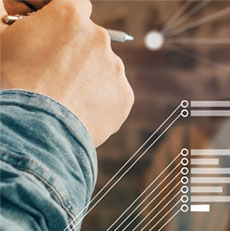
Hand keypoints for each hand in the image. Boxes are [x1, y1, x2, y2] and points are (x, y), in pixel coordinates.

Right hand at [0, 0, 133, 146]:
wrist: (37, 126)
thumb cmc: (13, 78)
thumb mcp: (1, 38)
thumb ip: (9, 15)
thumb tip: (10, 10)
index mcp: (70, 16)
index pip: (75, 5)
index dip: (63, 20)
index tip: (55, 33)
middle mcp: (99, 37)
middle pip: (90, 39)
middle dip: (75, 51)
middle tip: (53, 71)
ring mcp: (115, 68)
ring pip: (102, 68)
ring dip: (87, 77)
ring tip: (63, 95)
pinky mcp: (125, 96)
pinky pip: (112, 94)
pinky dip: (98, 101)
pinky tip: (77, 109)